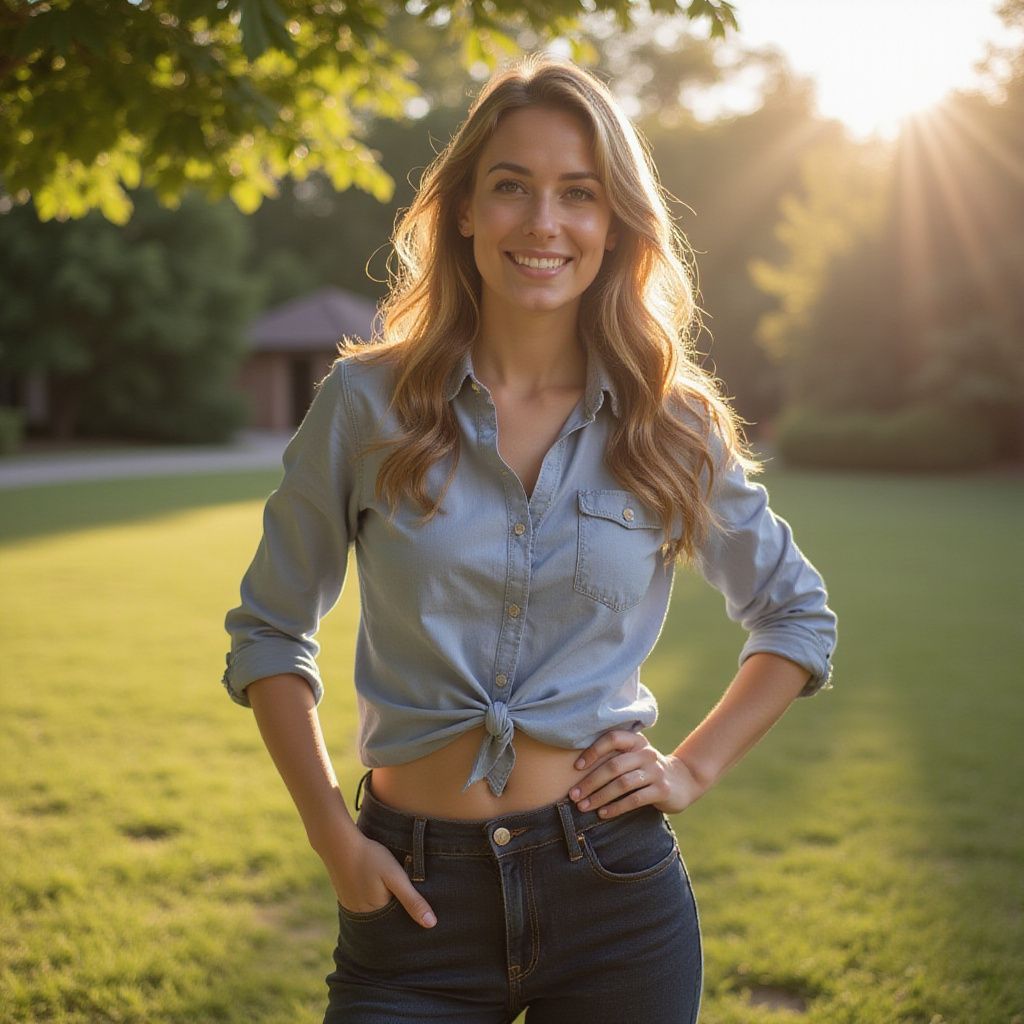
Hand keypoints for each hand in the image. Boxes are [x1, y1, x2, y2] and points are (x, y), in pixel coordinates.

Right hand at [321, 831, 436, 927]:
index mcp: (377, 915)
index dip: (410, 917)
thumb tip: (431, 924)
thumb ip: (412, 900)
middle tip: (405, 894)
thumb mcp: (396, 877)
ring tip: (392, 890)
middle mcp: (363, 917)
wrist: (339, 843)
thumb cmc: (370, 858)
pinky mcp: (346, 898)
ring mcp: (352, 908)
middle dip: (397, 912)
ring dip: (385, 905)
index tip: (420, 909)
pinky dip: (373, 899)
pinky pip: (364, 904)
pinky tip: (377, 887)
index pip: (398, 925)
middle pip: (386, 920)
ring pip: (376, 912)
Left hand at [569, 730, 709, 819]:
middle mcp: (646, 753)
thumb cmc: (646, 769)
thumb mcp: (634, 757)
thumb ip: (614, 757)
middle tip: (574, 795)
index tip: (576, 767)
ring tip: (584, 807)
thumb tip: (576, 771)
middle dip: (590, 782)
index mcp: (636, 741)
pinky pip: (634, 799)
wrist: (683, 781)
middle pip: (613, 766)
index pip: (612, 739)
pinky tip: (603, 814)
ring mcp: (655, 771)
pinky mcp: (662, 790)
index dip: (593, 751)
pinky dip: (616, 807)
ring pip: (622, 784)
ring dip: (600, 797)